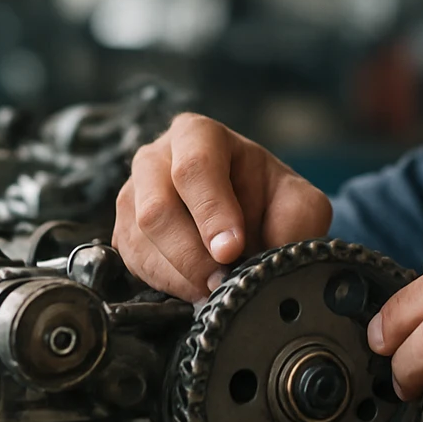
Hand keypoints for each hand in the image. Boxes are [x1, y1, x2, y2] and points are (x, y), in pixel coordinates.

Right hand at [113, 113, 331, 300]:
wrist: (251, 216)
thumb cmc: (270, 200)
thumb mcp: (298, 202)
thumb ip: (293, 223)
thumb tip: (267, 261)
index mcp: (198, 134)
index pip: (194, 167)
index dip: (212, 213)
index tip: (232, 250)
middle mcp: (156, 158)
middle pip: (157, 208)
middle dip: (193, 255)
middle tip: (224, 281)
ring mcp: (133, 194)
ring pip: (141, 240)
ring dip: (182, 274)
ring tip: (216, 287)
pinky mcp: (124, 231)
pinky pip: (133, 262)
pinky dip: (167, 283)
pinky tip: (196, 285)